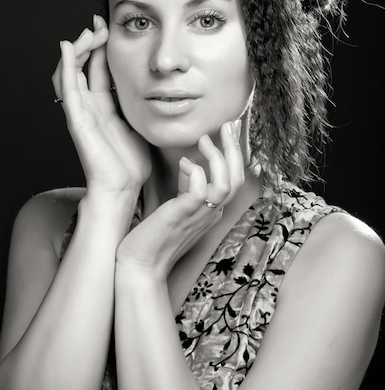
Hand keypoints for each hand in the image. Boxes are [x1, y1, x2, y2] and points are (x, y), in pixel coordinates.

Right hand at [52, 15, 150, 195]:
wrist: (123, 188)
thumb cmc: (132, 164)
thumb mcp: (142, 127)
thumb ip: (143, 108)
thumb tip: (161, 91)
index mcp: (106, 108)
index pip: (100, 70)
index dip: (104, 49)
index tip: (111, 28)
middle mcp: (91, 107)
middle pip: (85, 67)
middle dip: (91, 43)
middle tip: (100, 24)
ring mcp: (82, 112)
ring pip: (72, 72)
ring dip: (79, 50)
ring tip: (89, 32)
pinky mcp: (77, 119)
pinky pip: (68, 88)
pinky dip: (67, 66)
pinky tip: (69, 47)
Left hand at [116, 120, 243, 278]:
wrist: (140, 265)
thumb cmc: (154, 236)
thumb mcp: (176, 206)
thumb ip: (186, 186)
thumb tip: (189, 163)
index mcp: (212, 210)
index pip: (234, 178)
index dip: (235, 152)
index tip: (230, 129)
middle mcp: (211, 213)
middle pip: (238, 178)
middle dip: (235, 148)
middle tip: (228, 124)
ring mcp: (200, 216)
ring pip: (226, 183)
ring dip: (218, 157)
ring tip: (205, 138)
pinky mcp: (182, 217)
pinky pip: (201, 191)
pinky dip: (196, 172)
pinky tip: (184, 162)